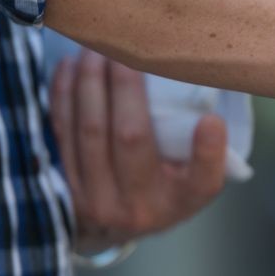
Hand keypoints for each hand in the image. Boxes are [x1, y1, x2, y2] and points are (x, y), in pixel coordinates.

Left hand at [50, 50, 229, 254]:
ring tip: (94, 49)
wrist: (113, 228)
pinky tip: (69, 66)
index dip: (207, 153)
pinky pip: (62, 133)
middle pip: (130, 138)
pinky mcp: (64, 186)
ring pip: (89, 131)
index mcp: (178, 203)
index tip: (213, 121)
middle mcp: (138, 207)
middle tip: (124, 47)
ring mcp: (95, 199)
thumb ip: (204, 150)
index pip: (201, 181)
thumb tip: (209, 108)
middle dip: (124, 86)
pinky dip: (63, 95)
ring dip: (89, 83)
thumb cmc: (165, 189)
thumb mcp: (194, 181)